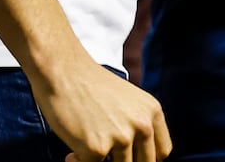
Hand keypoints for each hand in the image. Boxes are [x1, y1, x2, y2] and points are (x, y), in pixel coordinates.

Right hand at [31, 56, 171, 161]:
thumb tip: (137, 158)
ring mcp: (121, 137)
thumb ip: (137, 125)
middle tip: (104, 157)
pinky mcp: (97, 148)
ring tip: (85, 150)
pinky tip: (71, 153)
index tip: (130, 158)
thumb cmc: (89, 87)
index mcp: (152, 112)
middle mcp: (142, 125)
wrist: (63, 72)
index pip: (162, 152)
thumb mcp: (127, 101)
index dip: (145, 159)